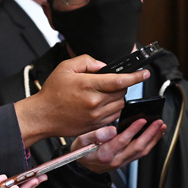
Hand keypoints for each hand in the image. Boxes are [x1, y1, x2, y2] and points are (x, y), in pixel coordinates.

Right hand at [15, 55, 148, 145]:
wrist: (43, 115)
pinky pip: (113, 116)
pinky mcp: (95, 126)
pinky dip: (112, 108)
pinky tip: (101, 104)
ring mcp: (96, 116)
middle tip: (111, 81)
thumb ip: (87, 61)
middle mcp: (95, 102)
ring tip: (104, 93)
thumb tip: (103, 66)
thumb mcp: (66, 68)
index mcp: (89, 85)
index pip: (119, 80)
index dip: (135, 76)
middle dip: (122, 84)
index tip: (144, 73)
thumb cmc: (52, 92)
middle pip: (122, 92)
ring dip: (118, 97)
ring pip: (120, 104)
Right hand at [73, 120, 165, 173]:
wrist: (83, 169)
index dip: (133, 130)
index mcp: (105, 154)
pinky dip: (150, 143)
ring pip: (142, 151)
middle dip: (150, 134)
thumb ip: (95, 135)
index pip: (123, 141)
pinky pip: (141, 153)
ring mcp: (122, 161)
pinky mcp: (126, 161)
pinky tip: (155, 135)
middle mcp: (116, 159)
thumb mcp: (81, 142)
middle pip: (138, 147)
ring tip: (161, 127)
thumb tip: (112, 130)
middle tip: (158, 122)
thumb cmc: (81, 153)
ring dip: (153, 139)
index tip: (141, 120)